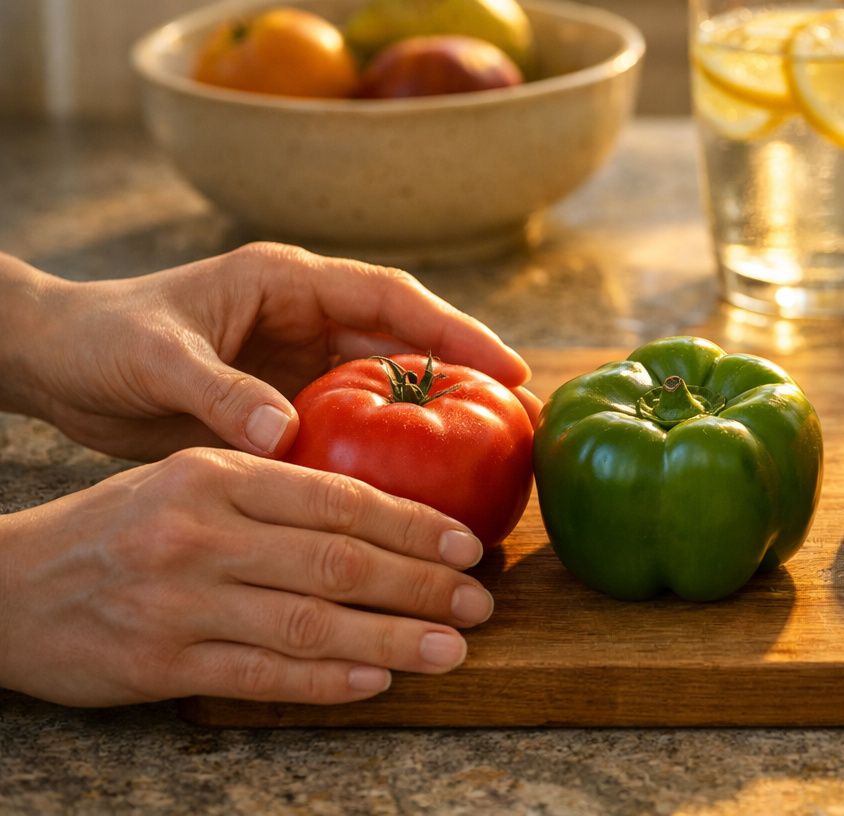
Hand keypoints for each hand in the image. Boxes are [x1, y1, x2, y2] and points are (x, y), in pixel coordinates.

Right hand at [0, 448, 496, 705]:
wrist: (6, 586)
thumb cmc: (116, 528)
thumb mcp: (186, 481)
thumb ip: (272, 493)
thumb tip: (385, 515)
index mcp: (215, 477)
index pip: (337, 498)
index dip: (414, 522)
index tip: (468, 543)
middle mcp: (201, 534)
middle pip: (338, 561)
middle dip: (421, 584)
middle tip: (480, 601)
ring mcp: (181, 602)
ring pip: (312, 624)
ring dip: (393, 640)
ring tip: (454, 648)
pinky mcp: (161, 664)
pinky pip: (263, 677)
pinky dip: (328, 683)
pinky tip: (378, 682)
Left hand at [6, 242, 535, 459]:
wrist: (56, 362)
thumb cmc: (100, 339)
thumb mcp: (156, 359)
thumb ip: (219, 392)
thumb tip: (282, 434)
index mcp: (287, 281)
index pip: (391, 299)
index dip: (455, 330)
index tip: (508, 367)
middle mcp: (306, 315)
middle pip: (408, 338)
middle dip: (469, 371)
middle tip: (527, 415)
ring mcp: (300, 358)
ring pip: (389, 381)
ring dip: (438, 412)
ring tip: (495, 452)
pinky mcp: (287, 398)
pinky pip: (353, 421)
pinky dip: (387, 447)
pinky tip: (418, 486)